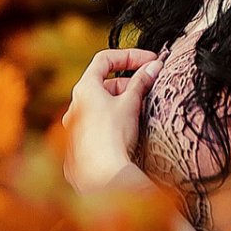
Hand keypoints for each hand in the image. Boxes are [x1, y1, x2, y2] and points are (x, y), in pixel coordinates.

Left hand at [62, 48, 162, 194]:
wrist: (103, 174)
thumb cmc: (114, 135)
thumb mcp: (131, 103)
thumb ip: (142, 81)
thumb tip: (155, 65)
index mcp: (84, 88)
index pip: (105, 59)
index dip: (130, 56)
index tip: (150, 61)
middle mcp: (75, 104)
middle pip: (105, 84)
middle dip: (130, 83)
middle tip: (151, 87)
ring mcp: (76, 126)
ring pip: (102, 105)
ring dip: (123, 103)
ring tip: (142, 111)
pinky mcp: (80, 144)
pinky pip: (99, 124)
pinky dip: (115, 120)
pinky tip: (130, 131)